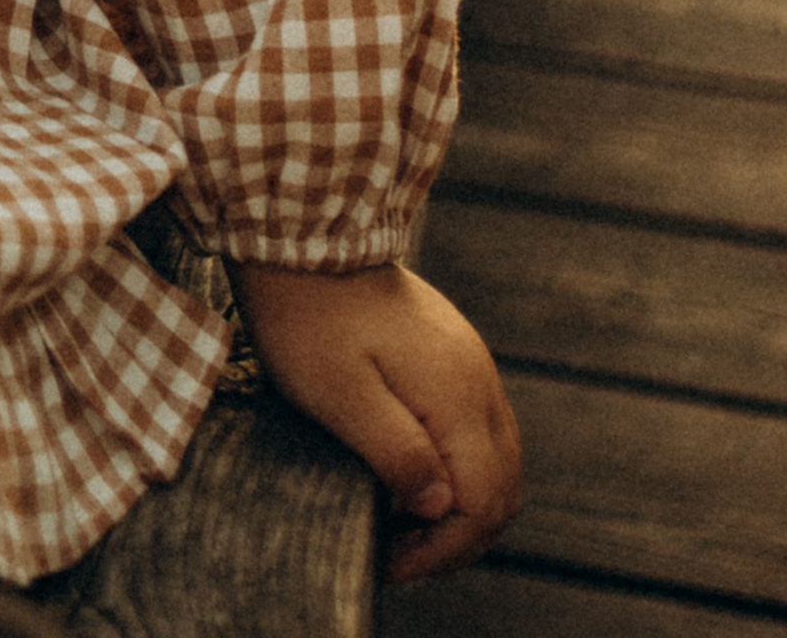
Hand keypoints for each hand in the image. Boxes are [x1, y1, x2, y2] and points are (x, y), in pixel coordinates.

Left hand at [229, 258, 521, 585]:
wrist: (301, 237)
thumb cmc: (308, 317)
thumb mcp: (339, 394)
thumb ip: (397, 453)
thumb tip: (440, 506)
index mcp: (458, 395)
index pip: (483, 502)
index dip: (442, 549)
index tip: (391, 566)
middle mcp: (478, 380)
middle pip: (502, 488)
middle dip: (457, 537)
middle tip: (400, 558)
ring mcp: (469, 363)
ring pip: (496, 461)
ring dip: (459, 506)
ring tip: (403, 528)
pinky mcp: (452, 353)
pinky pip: (478, 429)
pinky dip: (458, 469)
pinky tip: (410, 478)